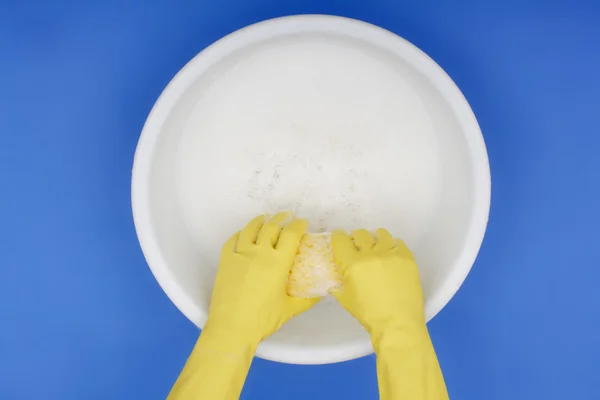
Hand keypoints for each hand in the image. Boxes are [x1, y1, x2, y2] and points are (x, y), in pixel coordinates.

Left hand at [204, 212, 319, 345]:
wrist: (231, 327)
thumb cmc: (262, 319)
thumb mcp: (289, 310)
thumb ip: (307, 300)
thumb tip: (321, 294)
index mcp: (278, 262)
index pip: (291, 235)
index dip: (298, 225)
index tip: (303, 222)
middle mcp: (259, 253)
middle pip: (271, 226)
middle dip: (281, 218)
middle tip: (287, 215)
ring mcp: (240, 254)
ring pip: (250, 229)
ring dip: (260, 220)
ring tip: (265, 217)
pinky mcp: (225, 261)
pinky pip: (232, 240)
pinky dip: (240, 233)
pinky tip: (243, 234)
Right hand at [331, 229, 426, 341]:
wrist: (398, 323)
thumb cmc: (369, 315)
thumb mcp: (346, 300)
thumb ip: (339, 287)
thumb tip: (335, 282)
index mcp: (352, 264)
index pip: (340, 239)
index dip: (338, 237)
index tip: (340, 239)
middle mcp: (371, 254)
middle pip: (361, 234)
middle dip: (357, 237)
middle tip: (359, 244)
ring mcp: (390, 254)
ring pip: (381, 234)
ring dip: (376, 238)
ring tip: (377, 245)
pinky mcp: (407, 258)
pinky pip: (399, 243)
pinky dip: (393, 246)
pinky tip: (392, 254)